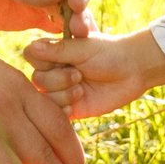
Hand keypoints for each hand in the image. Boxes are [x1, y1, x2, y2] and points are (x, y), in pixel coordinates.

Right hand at [24, 26, 164, 121]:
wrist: (132, 71)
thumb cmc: (109, 53)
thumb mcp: (83, 49)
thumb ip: (58, 50)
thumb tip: (31, 48)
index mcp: (54, 53)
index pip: (31, 56)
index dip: (43, 60)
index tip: (65, 58)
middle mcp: (54, 71)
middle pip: (36, 79)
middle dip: (58, 79)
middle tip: (79, 74)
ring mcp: (60, 91)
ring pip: (44, 98)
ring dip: (64, 94)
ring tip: (82, 89)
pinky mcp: (69, 109)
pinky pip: (55, 115)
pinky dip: (64, 110)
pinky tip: (79, 101)